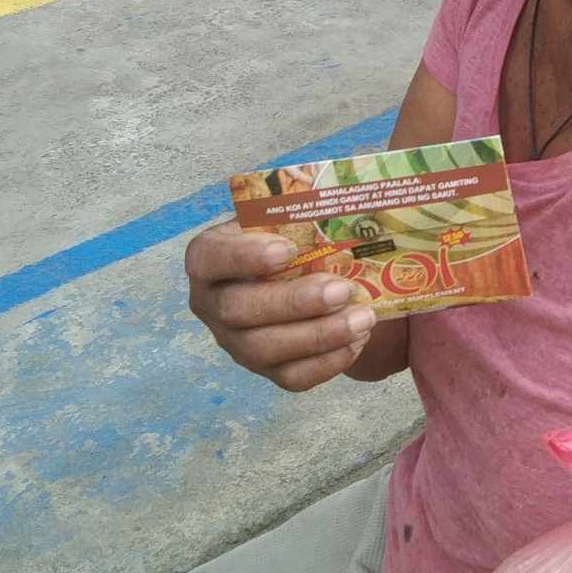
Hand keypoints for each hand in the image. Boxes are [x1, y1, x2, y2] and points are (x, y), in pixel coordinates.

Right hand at [185, 221, 375, 391]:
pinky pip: (290, 376)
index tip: (287, 250)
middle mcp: (212, 303)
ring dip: (318, 336)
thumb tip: (344, 195)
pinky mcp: (265, 369)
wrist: (300, 277)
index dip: (243, 257)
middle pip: (238, 310)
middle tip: (341, 289)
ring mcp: (235, 341)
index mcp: (210, 257)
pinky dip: (327, 362)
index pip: (208, 258)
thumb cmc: (290, 238)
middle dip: (293, 302)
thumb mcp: (288, 216)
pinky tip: (357, 341)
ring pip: (263, 349)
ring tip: (363, 318)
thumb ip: (301, 208)